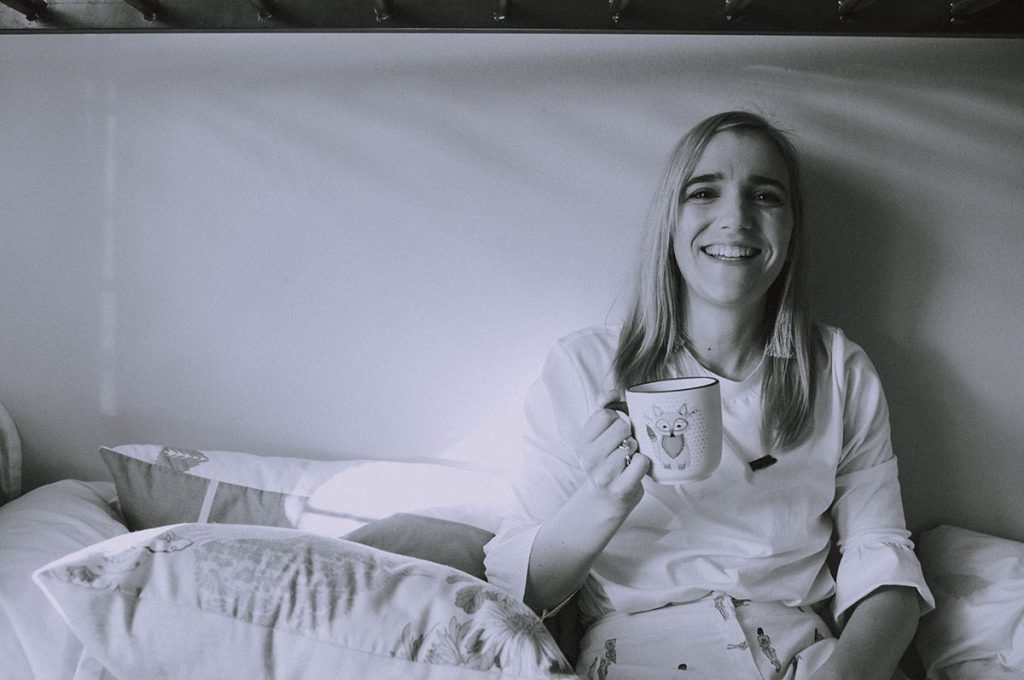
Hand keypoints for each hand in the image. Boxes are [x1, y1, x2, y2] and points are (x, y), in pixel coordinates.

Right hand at [576, 390, 650, 511]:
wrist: (605, 500)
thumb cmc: (607, 461)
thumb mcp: (599, 436)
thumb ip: (604, 408)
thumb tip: (612, 392)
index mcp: (582, 442)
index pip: (604, 414)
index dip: (615, 418)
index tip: (614, 430)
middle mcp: (588, 458)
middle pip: (621, 426)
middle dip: (628, 433)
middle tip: (624, 445)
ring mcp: (603, 475)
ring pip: (632, 444)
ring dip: (636, 449)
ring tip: (628, 459)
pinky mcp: (620, 488)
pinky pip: (641, 462)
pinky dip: (643, 463)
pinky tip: (635, 468)